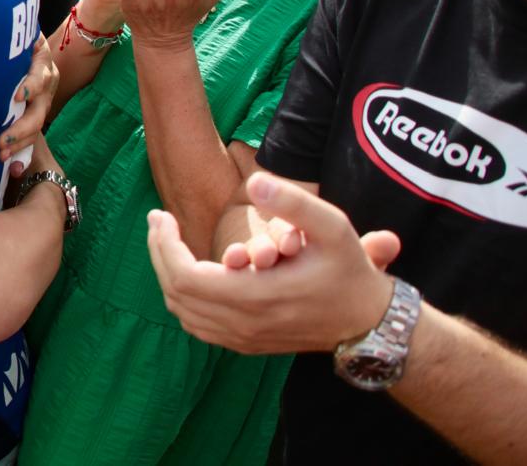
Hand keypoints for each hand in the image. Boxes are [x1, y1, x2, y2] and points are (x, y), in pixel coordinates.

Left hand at [0, 34, 58, 170]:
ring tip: (1, 156)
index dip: (31, 86)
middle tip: (0, 141)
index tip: (18, 95)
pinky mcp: (34, 115)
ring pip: (37, 127)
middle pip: (40, 109)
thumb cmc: (4, 35)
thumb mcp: (9, 30)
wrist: (15, 42)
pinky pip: (33, 138)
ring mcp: (42, 100)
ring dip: (20, 144)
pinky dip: (22, 155)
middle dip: (21, 128)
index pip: (40, 75)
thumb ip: (4, 35)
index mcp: (40, 60)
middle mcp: (46, 82)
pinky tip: (12, 169)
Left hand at [147, 172, 400, 354]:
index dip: (165, 245)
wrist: (367, 323)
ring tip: (166, 240)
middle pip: (176, 293)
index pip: (185, 276)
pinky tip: (186, 269)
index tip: (162, 215)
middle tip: (158, 222)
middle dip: (159, 253)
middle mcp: (243, 323)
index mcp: (256, 296)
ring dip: (168, 274)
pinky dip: (182, 297)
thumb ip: (294, 203)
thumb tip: (254, 182)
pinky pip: (197, 325)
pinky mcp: (245, 344)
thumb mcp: (334, 228)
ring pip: (182, 311)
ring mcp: (242, 338)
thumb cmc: (349, 271)